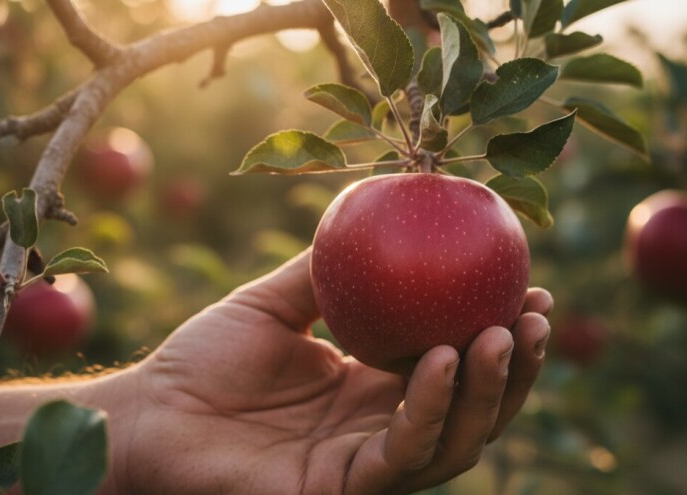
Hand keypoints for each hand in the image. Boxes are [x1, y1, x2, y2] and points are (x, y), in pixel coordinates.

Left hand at [119, 249, 551, 494]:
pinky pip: (402, 453)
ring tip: (504, 332)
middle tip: (535, 313)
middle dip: (514, 367)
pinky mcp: (342, 490)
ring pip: (454, 439)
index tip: (527, 283)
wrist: (150, 415)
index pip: (454, 365)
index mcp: (371, 389)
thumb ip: (325, 270)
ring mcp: (365, 466)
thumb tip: (375, 216)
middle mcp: (378, 430)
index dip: (497, 331)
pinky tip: (443, 357)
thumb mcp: (275, 301)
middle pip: (471, 408)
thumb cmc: (202, 360)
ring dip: (487, 389)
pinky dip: (431, 407)